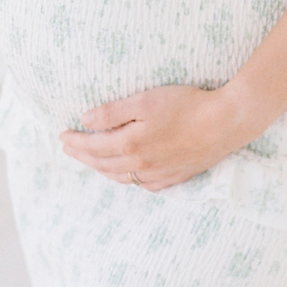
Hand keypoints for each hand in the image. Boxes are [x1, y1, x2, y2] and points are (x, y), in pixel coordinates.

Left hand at [59, 84, 253, 190]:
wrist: (224, 123)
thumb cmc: (185, 105)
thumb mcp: (145, 101)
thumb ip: (113, 112)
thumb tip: (86, 121)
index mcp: (130, 146)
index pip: (93, 147)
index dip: (75, 142)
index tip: (61, 136)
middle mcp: (140, 166)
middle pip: (102, 164)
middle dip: (83, 156)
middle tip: (68, 149)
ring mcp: (158, 176)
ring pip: (121, 178)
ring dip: (101, 169)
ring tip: (91, 161)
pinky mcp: (174, 178)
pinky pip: (142, 185)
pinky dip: (126, 179)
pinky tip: (126, 174)